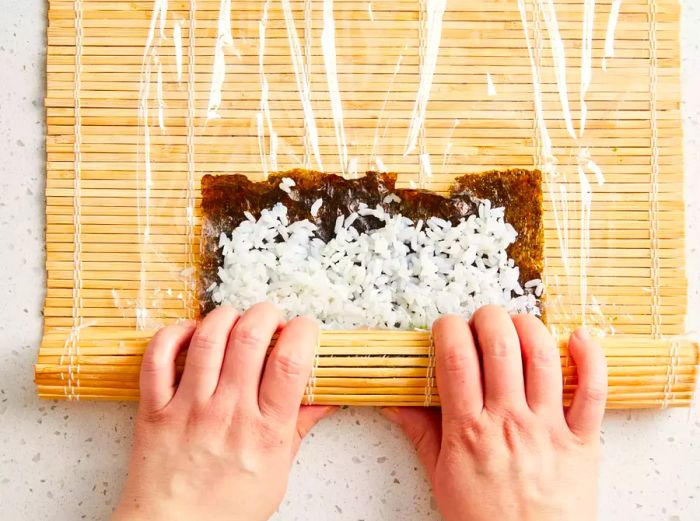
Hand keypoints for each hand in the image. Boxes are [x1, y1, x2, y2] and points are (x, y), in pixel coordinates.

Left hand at [112, 303, 335, 520]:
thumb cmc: (227, 508)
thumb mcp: (278, 472)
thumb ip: (300, 427)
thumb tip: (326, 397)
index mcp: (266, 430)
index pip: (291, 362)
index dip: (302, 331)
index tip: (303, 328)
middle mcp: (228, 413)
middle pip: (250, 337)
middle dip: (266, 313)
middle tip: (269, 318)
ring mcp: (188, 408)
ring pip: (207, 338)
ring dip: (225, 316)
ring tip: (233, 320)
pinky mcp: (155, 408)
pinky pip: (158, 357)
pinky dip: (173, 334)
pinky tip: (190, 333)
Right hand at [382, 305, 606, 520]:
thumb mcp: (441, 478)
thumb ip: (420, 433)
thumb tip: (395, 402)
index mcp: (469, 431)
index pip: (457, 359)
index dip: (450, 329)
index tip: (447, 328)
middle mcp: (509, 422)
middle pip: (500, 346)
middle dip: (488, 318)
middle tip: (481, 320)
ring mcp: (548, 428)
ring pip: (542, 357)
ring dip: (529, 327)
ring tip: (517, 324)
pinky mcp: (582, 439)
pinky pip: (593, 391)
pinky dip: (590, 358)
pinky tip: (578, 337)